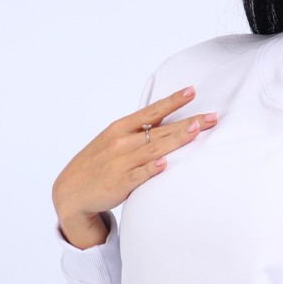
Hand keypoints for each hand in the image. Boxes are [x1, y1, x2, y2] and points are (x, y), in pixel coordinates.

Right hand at [52, 86, 217, 247]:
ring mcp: (121, 163)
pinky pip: (139, 175)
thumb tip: (165, 121)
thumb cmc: (97, 164)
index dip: (172, 101)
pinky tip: (165, 163)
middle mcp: (121, 143)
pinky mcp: (120, 183)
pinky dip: (151, 169)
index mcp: (120, 128)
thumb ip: (137, 132)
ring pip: (153, 149)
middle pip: (160, 130)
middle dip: (188, 123)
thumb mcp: (112, 140)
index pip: (151, 112)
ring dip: (175, 140)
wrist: (71, 192)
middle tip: (212, 118)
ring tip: (196, 131)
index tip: (192, 91)